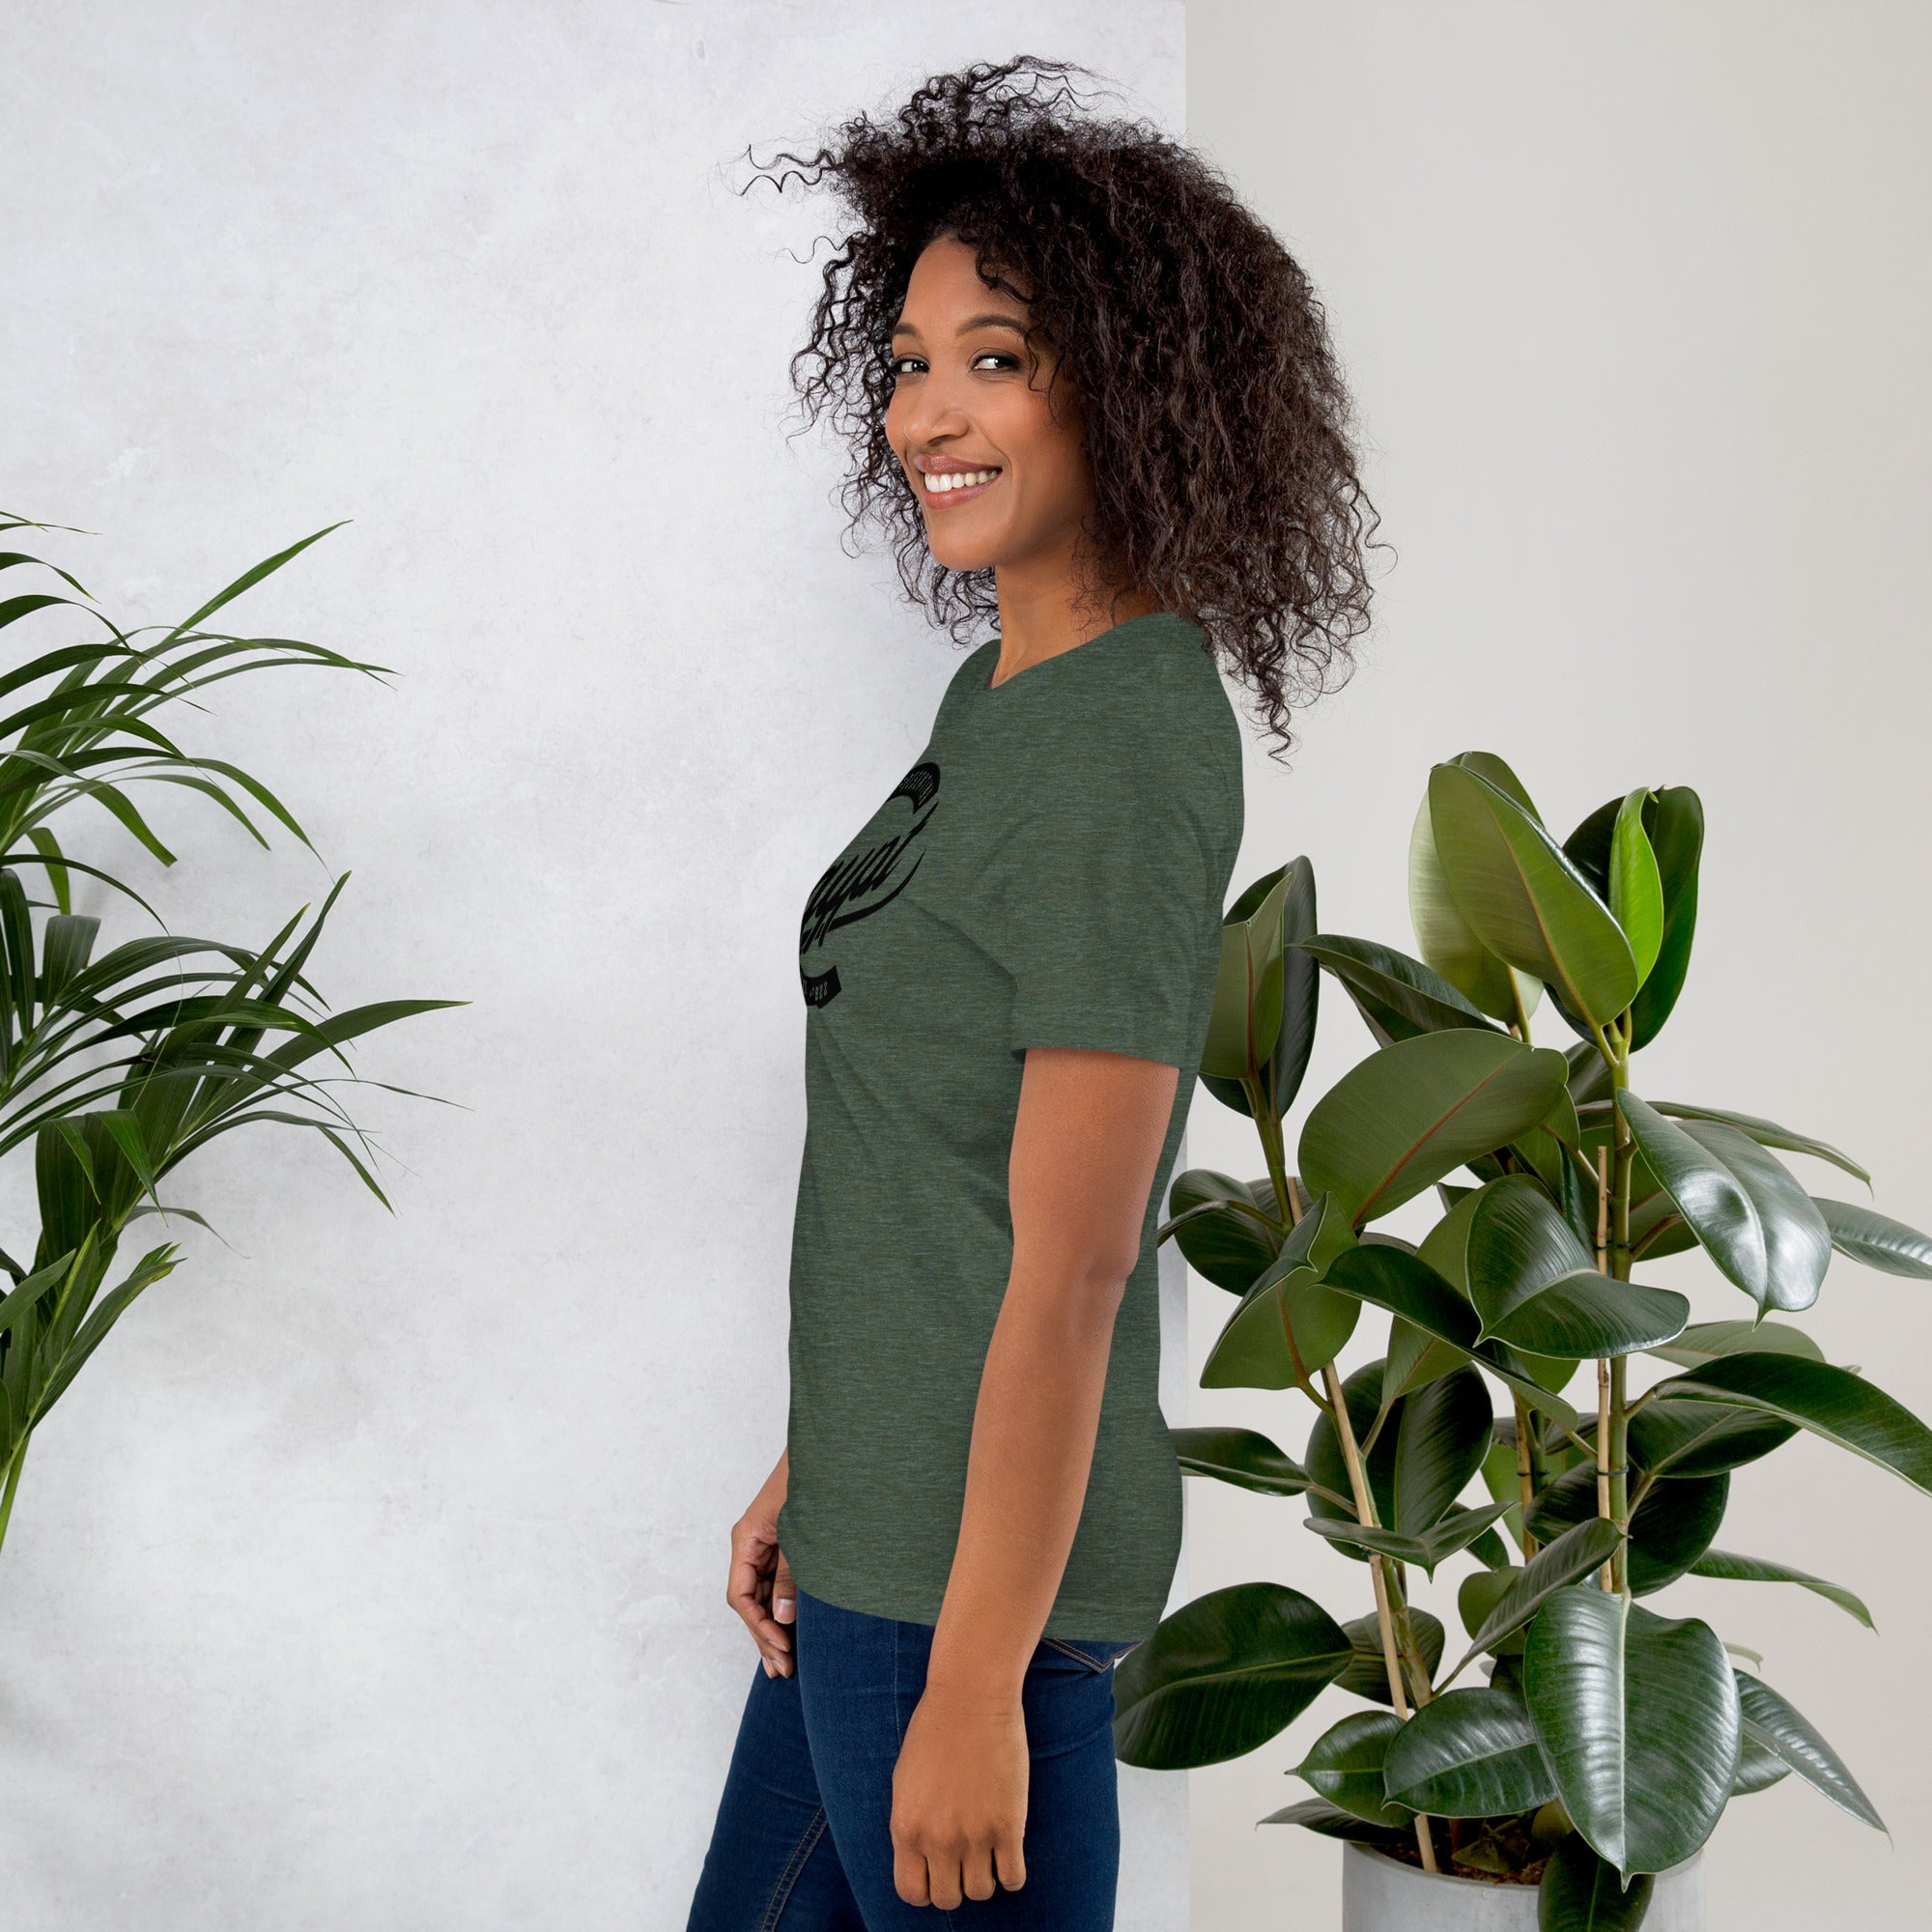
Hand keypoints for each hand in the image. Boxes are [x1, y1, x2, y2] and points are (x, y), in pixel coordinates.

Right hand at [726, 1451, 796, 1676]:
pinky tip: (793, 1631)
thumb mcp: (800, 1532)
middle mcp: (751, 1544)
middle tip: (784, 1670)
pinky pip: (777, 1583)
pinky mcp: (784, 1545)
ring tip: (785, 1664)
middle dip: (764, 1635)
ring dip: (773, 1627)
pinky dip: (784, 1607)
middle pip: (749, 1600)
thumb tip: (781, 1617)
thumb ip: (791, 1575)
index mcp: (746, 1538)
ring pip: (762, 1595)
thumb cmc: (813, 1482)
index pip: (740, 1595)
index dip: (758, 1625)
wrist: (832, 1451)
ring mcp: (767, 1545)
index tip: (782, 1646)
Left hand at [890, 1680, 1028, 1907]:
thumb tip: (921, 1857)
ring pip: (981, 1892)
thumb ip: (911, 1824)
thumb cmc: (935, 1730)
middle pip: (948, 1899)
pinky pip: (1013, 1879)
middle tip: (965, 1860)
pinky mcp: (1008, 1826)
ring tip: (988, 1851)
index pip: (911, 1892)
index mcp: (906, 1828)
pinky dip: (1012, 1873)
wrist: (970, 1698)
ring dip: (985, 1877)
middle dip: (956, 1884)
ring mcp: (974, 1836)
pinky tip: (1009, 1851)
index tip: (938, 1872)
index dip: (926, 1888)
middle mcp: (938, 1839)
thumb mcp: (905, 1782)